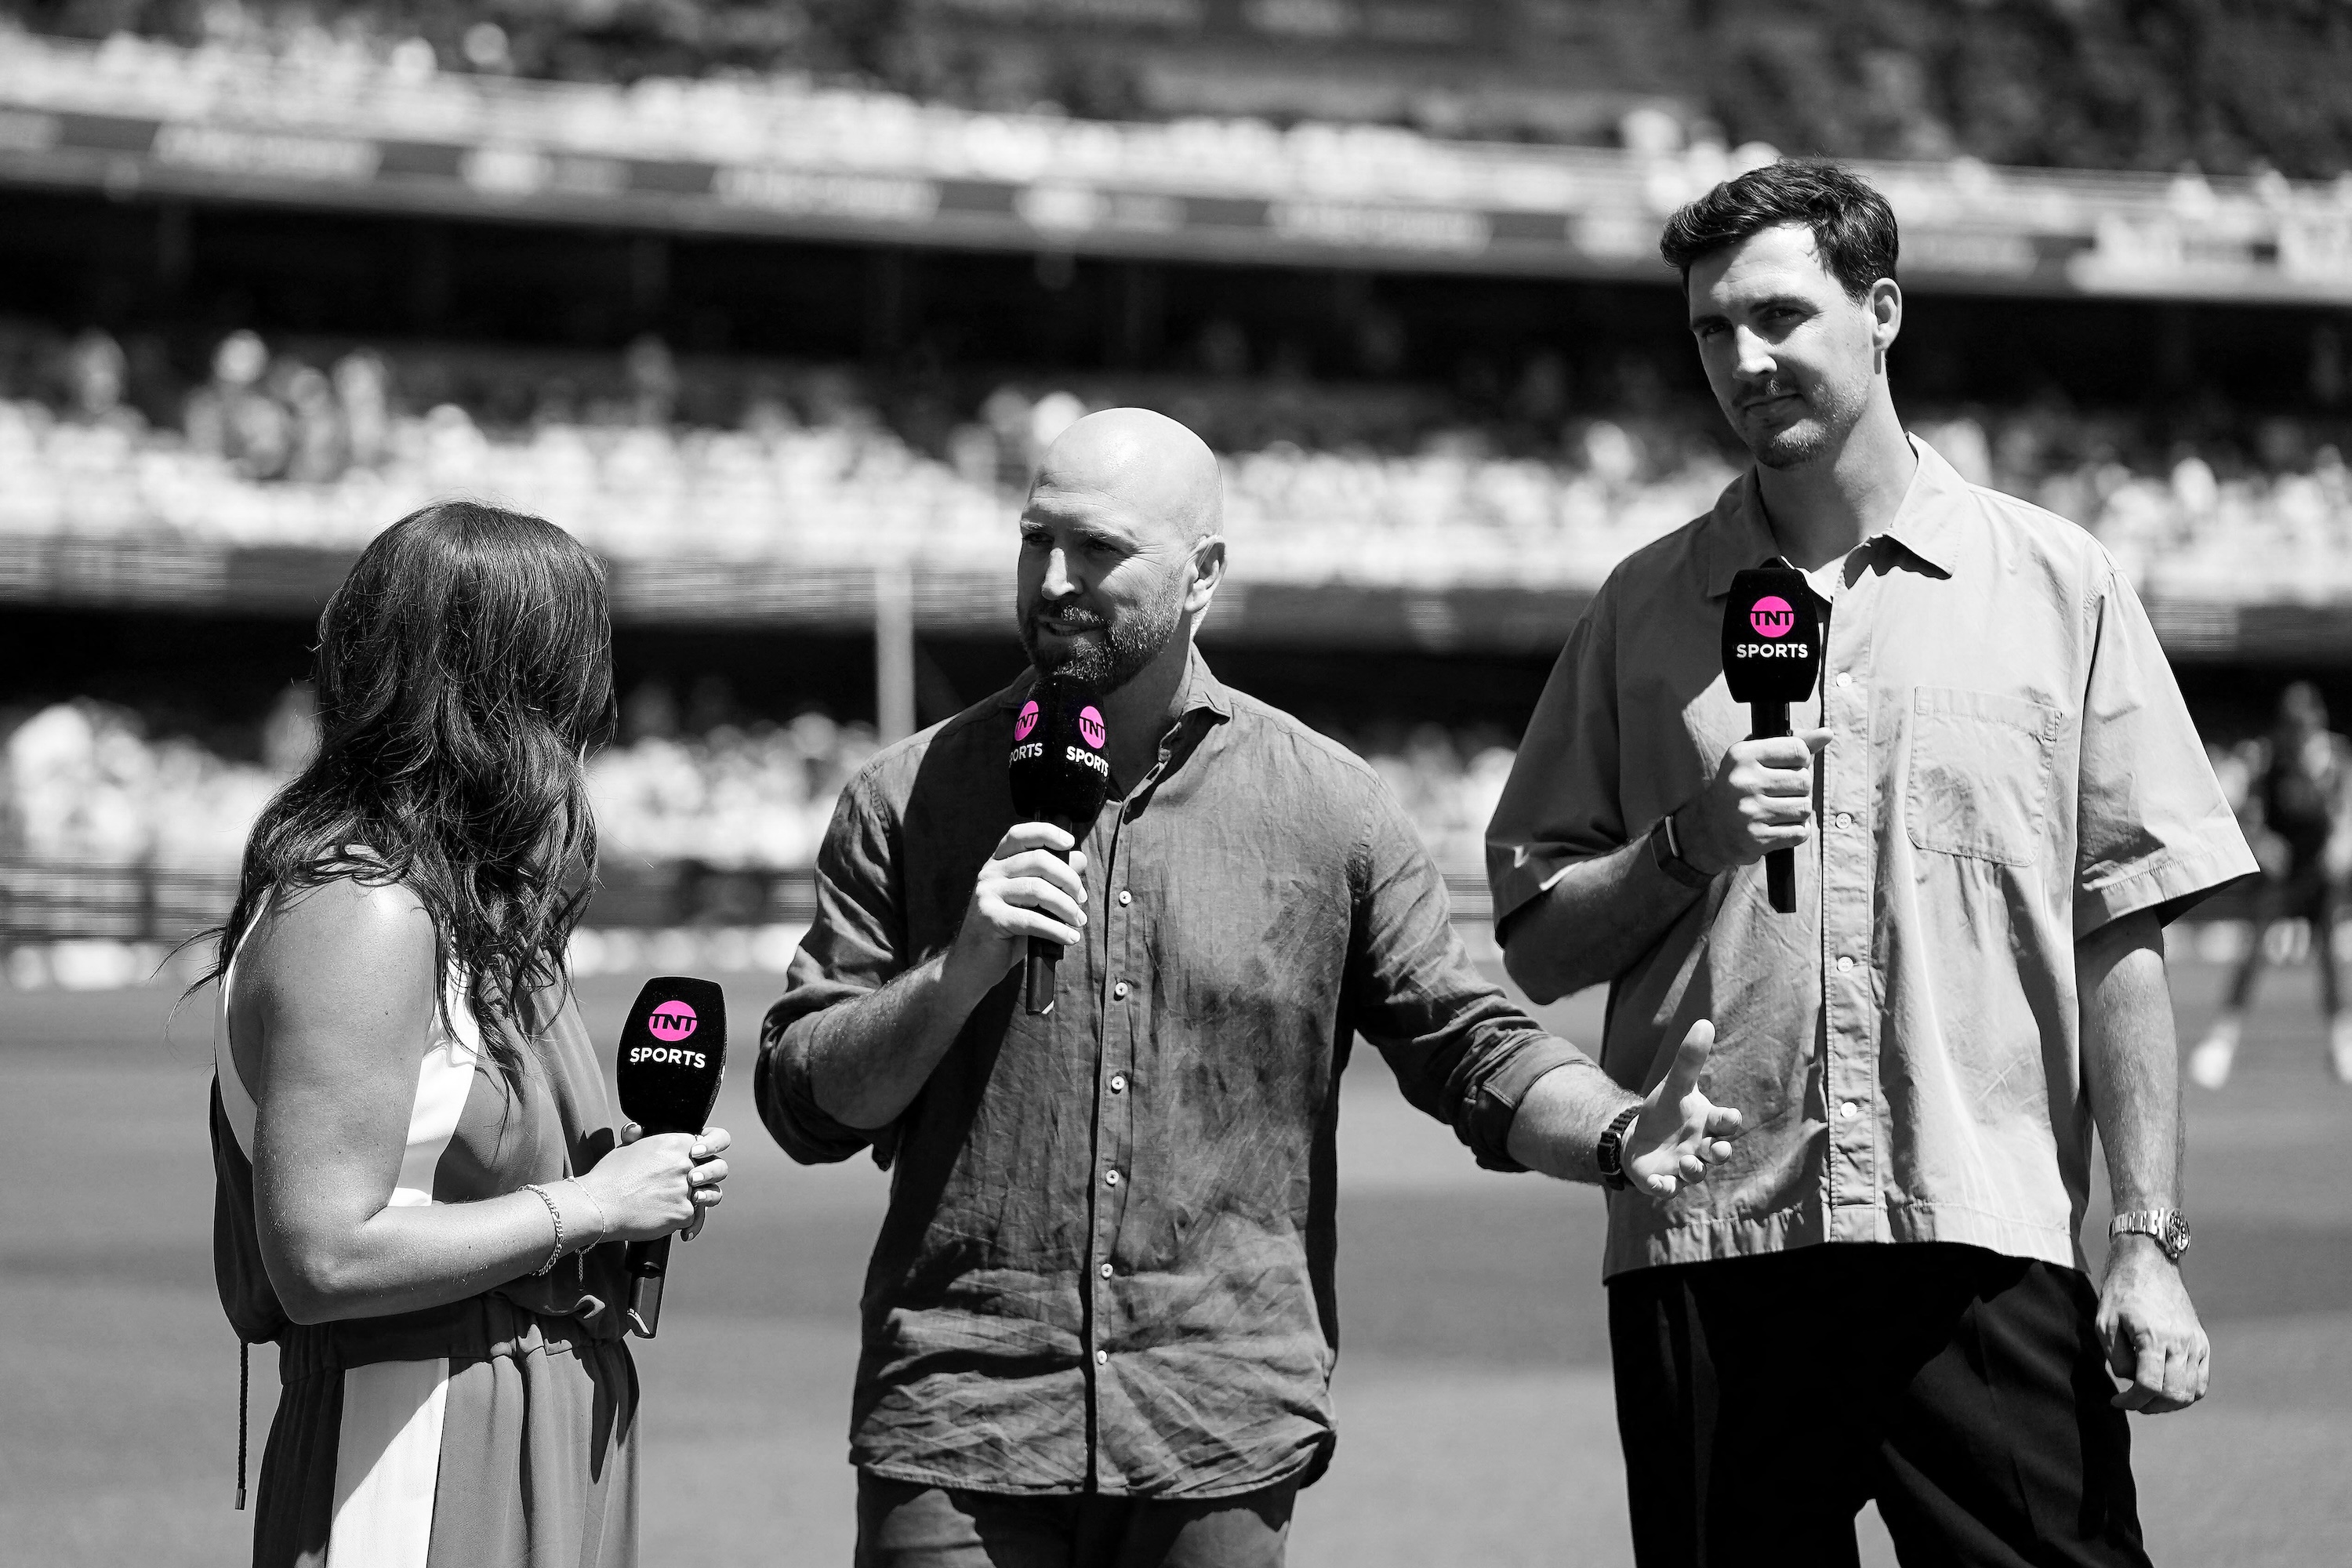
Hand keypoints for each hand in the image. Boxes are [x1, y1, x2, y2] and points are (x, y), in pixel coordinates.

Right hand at [577, 1123, 731, 1242]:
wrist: (599, 1205)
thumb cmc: (608, 1177)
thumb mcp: (626, 1148)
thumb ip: (642, 1138)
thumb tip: (638, 1129)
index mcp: (676, 1142)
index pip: (711, 1140)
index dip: (710, 1149)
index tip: (701, 1157)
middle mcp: (685, 1163)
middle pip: (719, 1168)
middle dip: (712, 1176)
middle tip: (696, 1182)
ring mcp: (687, 1189)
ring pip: (711, 1195)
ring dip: (705, 1200)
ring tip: (693, 1202)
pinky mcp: (684, 1213)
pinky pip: (693, 1218)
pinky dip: (686, 1224)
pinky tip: (678, 1229)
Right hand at [944, 823, 1089, 992]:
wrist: (973, 965)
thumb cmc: (1006, 931)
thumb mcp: (1030, 901)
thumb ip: (1051, 879)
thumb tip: (1080, 858)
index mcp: (998, 863)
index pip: (1020, 835)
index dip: (1046, 833)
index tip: (1070, 842)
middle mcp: (990, 873)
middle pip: (1037, 860)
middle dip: (1068, 879)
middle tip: (1081, 899)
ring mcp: (987, 895)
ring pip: (1038, 890)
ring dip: (1066, 907)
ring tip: (1078, 921)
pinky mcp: (990, 919)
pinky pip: (1032, 919)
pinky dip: (1056, 929)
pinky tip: (1069, 938)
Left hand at [1622, 1019, 1745, 1200]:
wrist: (1639, 1137)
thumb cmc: (1666, 1112)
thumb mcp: (1675, 1084)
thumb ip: (1689, 1059)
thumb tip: (1704, 1021)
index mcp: (1707, 1124)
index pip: (1725, 1124)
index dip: (1728, 1122)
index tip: (1727, 1117)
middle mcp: (1701, 1148)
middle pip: (1718, 1153)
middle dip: (1719, 1152)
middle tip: (1716, 1149)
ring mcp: (1683, 1167)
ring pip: (1696, 1172)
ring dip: (1694, 1169)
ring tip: (1686, 1161)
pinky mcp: (1663, 1181)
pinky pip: (1667, 1188)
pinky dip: (1664, 1187)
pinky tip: (1658, 1182)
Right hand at [1680, 730, 1832, 873]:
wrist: (1707, 830)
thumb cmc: (1738, 788)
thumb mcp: (1756, 759)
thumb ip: (1792, 745)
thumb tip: (1827, 733)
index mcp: (1742, 756)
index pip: (1797, 749)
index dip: (1802, 759)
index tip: (1788, 767)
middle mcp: (1744, 782)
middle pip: (1804, 780)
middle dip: (1800, 788)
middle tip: (1780, 793)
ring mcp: (1750, 812)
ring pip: (1804, 808)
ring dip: (1798, 812)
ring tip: (1778, 811)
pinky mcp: (1757, 838)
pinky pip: (1799, 832)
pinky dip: (1796, 832)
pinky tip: (1779, 828)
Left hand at [2097, 1237, 2208, 1412]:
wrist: (2149, 1263)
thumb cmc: (2121, 1291)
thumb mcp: (2105, 1322)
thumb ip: (2116, 1357)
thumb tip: (2130, 1380)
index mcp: (2153, 1337)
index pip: (2149, 1386)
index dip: (2131, 1401)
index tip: (2116, 1401)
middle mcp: (2181, 1342)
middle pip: (2174, 1394)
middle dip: (2151, 1406)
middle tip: (2132, 1402)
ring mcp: (2196, 1343)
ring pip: (2191, 1391)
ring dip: (2169, 1403)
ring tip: (2148, 1398)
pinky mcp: (2202, 1342)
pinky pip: (2201, 1381)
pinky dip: (2187, 1392)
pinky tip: (2167, 1388)